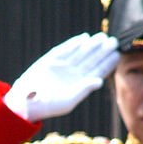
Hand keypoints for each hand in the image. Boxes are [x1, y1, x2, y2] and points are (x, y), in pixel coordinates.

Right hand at [4, 32, 119, 121]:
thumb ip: (84, 90)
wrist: (25, 103)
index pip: (97, 72)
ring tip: (102, 37)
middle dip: (102, 51)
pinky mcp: (50, 61)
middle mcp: (72, 75)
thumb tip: (99, 81)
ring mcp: (62, 67)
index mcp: (79, 85)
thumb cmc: (47, 106)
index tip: (117, 54)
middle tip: (113, 41)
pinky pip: (64, 50)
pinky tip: (84, 38)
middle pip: (91, 60)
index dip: (107, 63)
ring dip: (91, 45)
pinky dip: (73, 43)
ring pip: (80, 53)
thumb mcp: (68, 101)